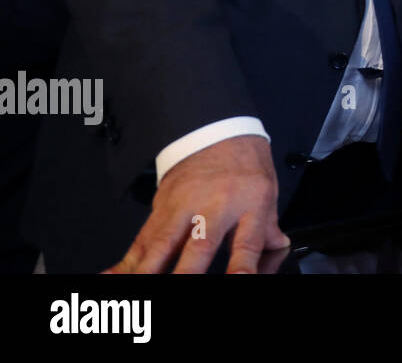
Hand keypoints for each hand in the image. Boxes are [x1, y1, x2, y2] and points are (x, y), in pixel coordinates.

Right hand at [107, 135, 289, 273]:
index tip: (238, 280)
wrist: (217, 129)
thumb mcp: (267, 193)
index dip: (243, 266)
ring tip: (137, 287)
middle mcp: (215, 206)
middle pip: (201, 245)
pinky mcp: (160, 208)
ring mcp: (184, 207)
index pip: (248, 241)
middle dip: (187, 273)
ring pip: (163, 243)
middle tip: (179, 285)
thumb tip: (276, 251)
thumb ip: (267, 230)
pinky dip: (126, 260)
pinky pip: (142, 239)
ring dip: (149, 269)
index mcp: (249, 203)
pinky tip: (111, 274)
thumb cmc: (244, 165)